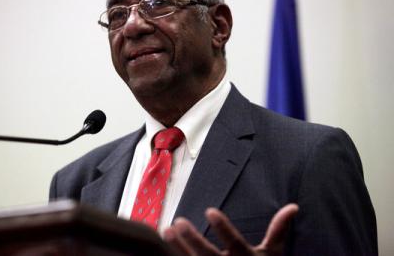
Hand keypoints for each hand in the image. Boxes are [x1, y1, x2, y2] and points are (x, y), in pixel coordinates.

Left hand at [163, 204, 298, 255]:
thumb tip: (293, 206)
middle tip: (179, 221)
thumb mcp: (272, 255)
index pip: (235, 243)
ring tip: (167, 229)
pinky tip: (163, 247)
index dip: (223, 228)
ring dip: (178, 248)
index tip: (209, 210)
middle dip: (193, 240)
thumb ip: (278, 231)